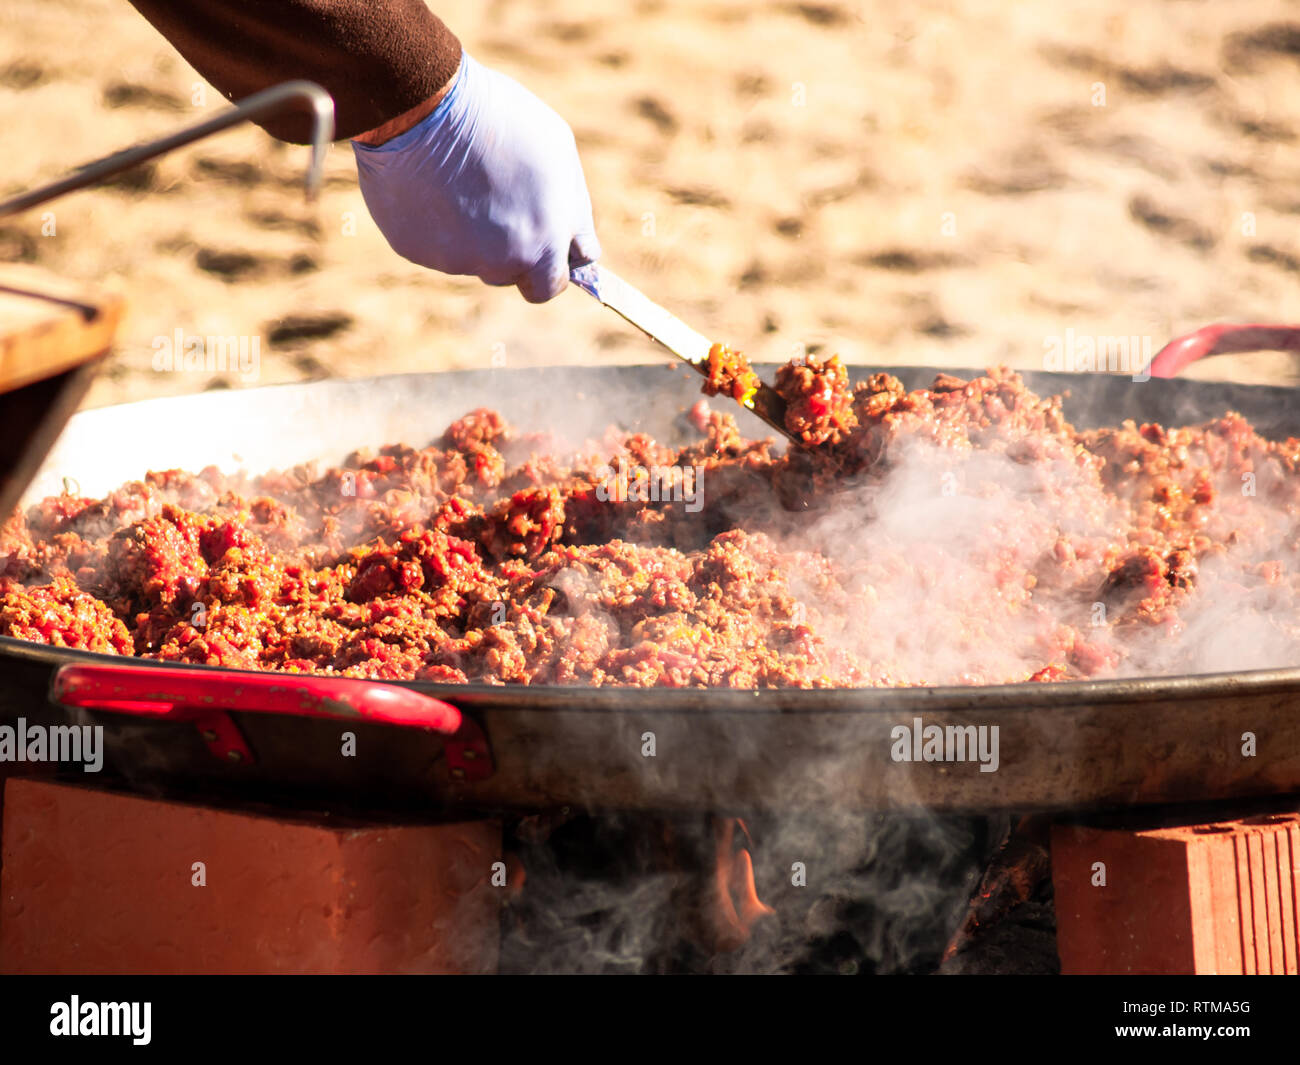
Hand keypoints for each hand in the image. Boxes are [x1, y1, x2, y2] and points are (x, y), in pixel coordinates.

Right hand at [351, 52, 599, 302]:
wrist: (423, 104)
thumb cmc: (500, 120)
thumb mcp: (559, 154)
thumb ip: (574, 212)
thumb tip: (583, 252)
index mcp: (542, 246)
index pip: (549, 286)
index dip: (546, 266)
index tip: (539, 245)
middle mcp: (500, 263)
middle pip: (507, 273)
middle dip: (507, 248)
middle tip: (496, 197)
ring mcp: (454, 260)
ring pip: (469, 257)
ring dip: (469, 231)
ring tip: (460, 178)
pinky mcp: (413, 250)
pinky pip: (431, 244)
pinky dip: (434, 222)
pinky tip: (430, 181)